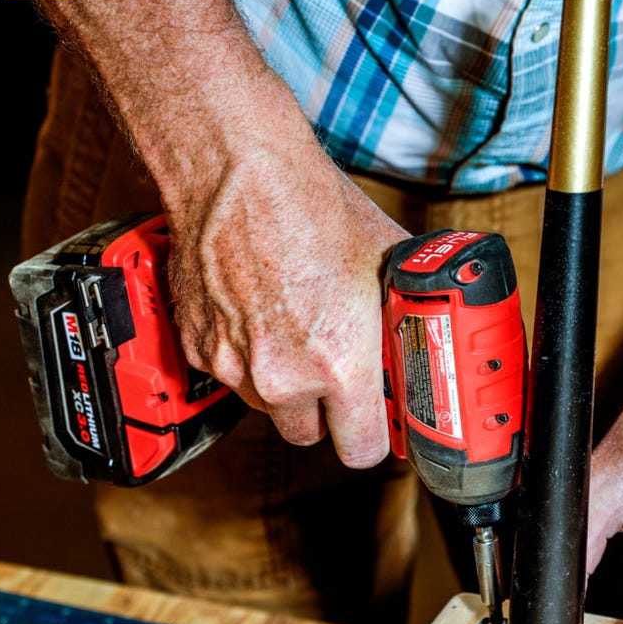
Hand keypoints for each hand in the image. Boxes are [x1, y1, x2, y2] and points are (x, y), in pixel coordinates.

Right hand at [165, 133, 409, 466]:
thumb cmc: (311, 209)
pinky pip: (231, 375)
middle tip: (337, 376)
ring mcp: (235, 365)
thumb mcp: (385, 265)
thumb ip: (402, 318)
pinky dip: (247, 358)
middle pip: (310, 435)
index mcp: (340, 364)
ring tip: (297, 332)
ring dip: (286, 386)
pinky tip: (261, 315)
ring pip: (269, 406)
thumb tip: (422, 334)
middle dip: (327, 412)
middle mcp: (284, 377)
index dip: (373, 438)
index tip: (376, 423)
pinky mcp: (200, 347)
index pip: (360, 451)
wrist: (239, 172)